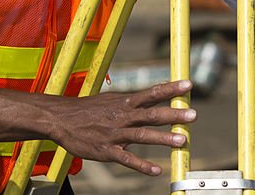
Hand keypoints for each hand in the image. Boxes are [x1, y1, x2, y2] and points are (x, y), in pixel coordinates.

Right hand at [49, 79, 195, 176]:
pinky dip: (141, 165)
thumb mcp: (112, 100)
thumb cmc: (89, 109)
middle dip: (173, 114)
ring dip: (163, 138)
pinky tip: (156, 170)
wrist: (61, 119)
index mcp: (125, 102)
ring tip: (181, 140)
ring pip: (142, 135)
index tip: (189, 84)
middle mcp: (123, 115)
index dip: (171, 88)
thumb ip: (133, 101)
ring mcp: (115, 133)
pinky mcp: (106, 150)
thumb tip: (154, 96)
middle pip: (151, 114)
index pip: (152, 93)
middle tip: (193, 115)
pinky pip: (126, 158)